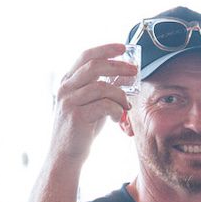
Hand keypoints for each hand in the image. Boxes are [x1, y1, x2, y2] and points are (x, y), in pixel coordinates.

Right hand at [48, 43, 136, 162]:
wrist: (66, 154)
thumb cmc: (82, 128)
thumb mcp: (93, 102)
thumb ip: (104, 87)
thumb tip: (125, 73)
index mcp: (68, 81)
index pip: (86, 56)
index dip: (106, 49)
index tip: (123, 47)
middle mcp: (66, 88)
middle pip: (95, 66)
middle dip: (118, 66)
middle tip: (134, 71)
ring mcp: (69, 101)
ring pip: (102, 87)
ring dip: (120, 95)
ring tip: (126, 105)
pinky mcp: (76, 116)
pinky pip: (104, 105)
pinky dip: (116, 109)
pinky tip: (117, 116)